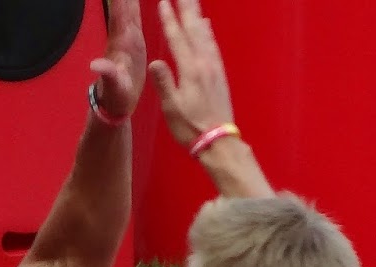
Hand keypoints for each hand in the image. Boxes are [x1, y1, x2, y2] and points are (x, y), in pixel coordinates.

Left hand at [91, 0, 145, 119]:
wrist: (116, 103)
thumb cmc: (116, 96)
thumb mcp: (114, 86)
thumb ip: (107, 73)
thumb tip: (95, 64)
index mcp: (124, 40)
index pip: (122, 9)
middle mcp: (124, 33)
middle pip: (124, 1)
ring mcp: (128, 34)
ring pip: (128, 4)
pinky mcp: (132, 38)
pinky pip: (133, 12)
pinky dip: (133, 0)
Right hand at [149, 0, 235, 145]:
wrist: (219, 142)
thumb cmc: (191, 128)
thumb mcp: (172, 108)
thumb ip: (164, 83)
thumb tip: (155, 62)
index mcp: (190, 71)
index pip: (177, 39)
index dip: (169, 19)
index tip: (164, 2)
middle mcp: (204, 64)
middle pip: (194, 30)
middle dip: (186, 9)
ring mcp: (214, 68)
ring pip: (204, 35)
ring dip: (197, 16)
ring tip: (193, 2)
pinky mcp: (220, 75)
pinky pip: (213, 46)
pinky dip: (208, 32)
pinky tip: (206, 26)